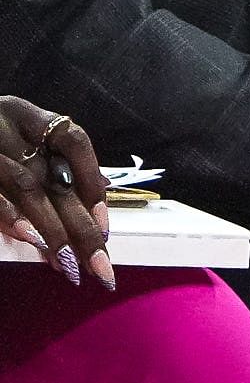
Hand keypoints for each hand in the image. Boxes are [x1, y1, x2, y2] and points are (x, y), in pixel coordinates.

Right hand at [0, 97, 112, 289]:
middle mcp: (0, 120)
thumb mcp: (12, 149)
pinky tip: (27, 238)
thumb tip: (97, 203)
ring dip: (51, 228)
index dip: (93, 181)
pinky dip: (8, 214)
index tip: (105, 228)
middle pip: (53, 175)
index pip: (73, 140)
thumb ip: (48, 171)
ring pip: (25, 183)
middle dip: (81, 226)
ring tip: (68, 264)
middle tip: (100, 269)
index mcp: (22, 113)